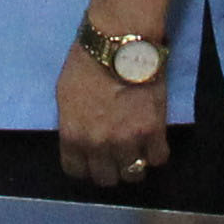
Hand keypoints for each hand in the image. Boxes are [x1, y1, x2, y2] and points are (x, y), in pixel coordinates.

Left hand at [58, 45, 168, 190]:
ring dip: (135, 164)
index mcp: (73, 135)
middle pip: (106, 178)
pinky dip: (157, 153)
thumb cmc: (86, 62)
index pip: (76, 170)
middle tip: (116, 156)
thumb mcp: (65, 94)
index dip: (85, 166)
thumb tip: (79, 135)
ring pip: (133, 174)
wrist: (119, 45)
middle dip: (110, 169)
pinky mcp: (154, 132)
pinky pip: (158, 158)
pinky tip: (154, 142)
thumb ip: (72, 122)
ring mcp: (128, 141)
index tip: (92, 159)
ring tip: (137, 151)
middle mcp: (99, 145)